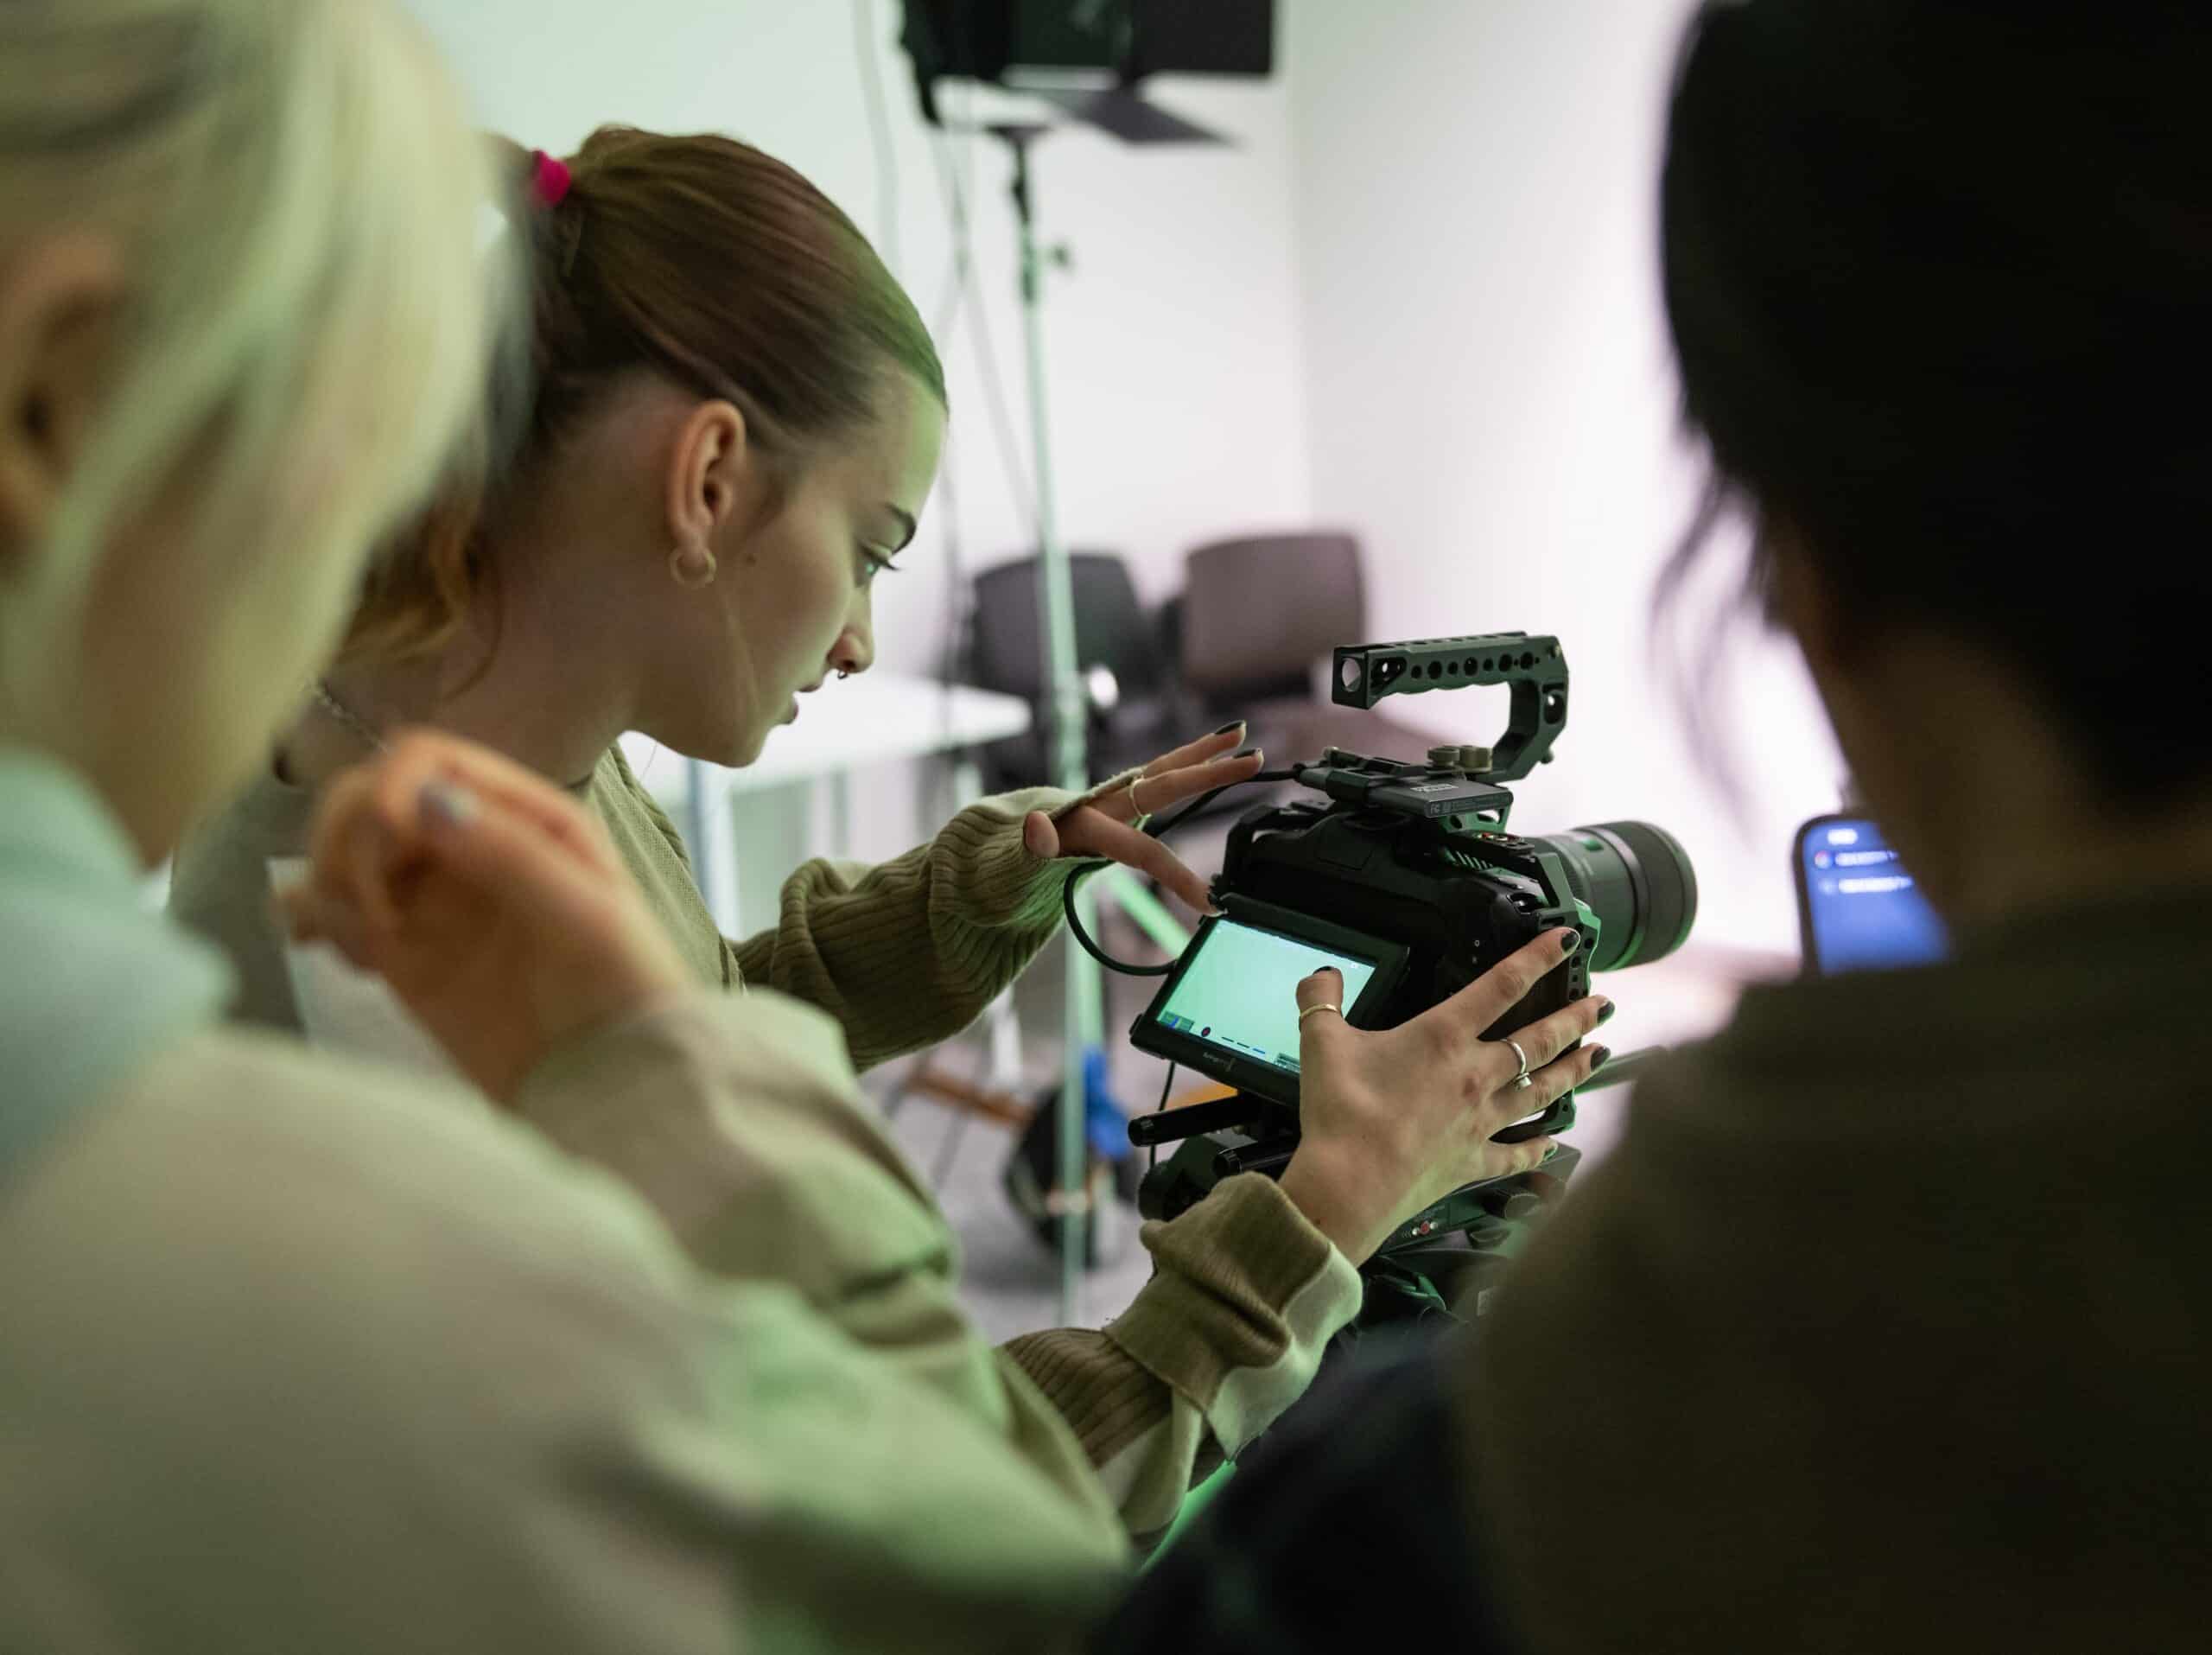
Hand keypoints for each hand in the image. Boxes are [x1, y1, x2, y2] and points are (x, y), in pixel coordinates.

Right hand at [276, 729, 694, 1102]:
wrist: (610, 1079)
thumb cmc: (622, 983)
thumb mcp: (586, 913)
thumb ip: (510, 853)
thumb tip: (422, 798)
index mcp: (521, 813)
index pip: (426, 760)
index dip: (390, 785)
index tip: (387, 838)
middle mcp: (466, 841)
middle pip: (367, 798)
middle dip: (347, 840)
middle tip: (370, 910)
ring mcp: (427, 896)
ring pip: (339, 853)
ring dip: (327, 886)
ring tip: (368, 948)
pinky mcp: (398, 952)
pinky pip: (328, 913)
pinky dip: (315, 923)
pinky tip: (352, 960)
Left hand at [1020, 723, 1263, 911]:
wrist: (1010, 840)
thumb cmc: (1018, 860)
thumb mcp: (1017, 861)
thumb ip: (1032, 846)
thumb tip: (1036, 827)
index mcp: (1087, 823)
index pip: (1140, 849)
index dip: (1175, 875)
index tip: (1209, 903)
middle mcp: (1107, 801)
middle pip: (1163, 785)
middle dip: (1208, 774)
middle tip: (1253, 760)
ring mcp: (1117, 795)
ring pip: (1165, 769)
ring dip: (1205, 752)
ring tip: (1242, 735)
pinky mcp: (1124, 795)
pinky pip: (1162, 774)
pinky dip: (1192, 759)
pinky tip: (1221, 748)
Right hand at [1277, 928, 1607, 1262]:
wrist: (1352, 1183)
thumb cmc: (1344, 1113)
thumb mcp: (1322, 1043)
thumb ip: (1321, 1002)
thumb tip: (1321, 976)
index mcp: (1443, 1038)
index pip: (1501, 986)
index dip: (1539, 957)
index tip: (1568, 940)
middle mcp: (1474, 1075)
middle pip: (1539, 1039)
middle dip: (1575, 1018)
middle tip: (1602, 1004)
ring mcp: (1480, 1121)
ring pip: (1541, 1090)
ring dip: (1574, 1071)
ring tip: (1600, 1054)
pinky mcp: (1472, 1161)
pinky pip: (1515, 1152)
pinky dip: (1538, 1147)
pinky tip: (1556, 1143)